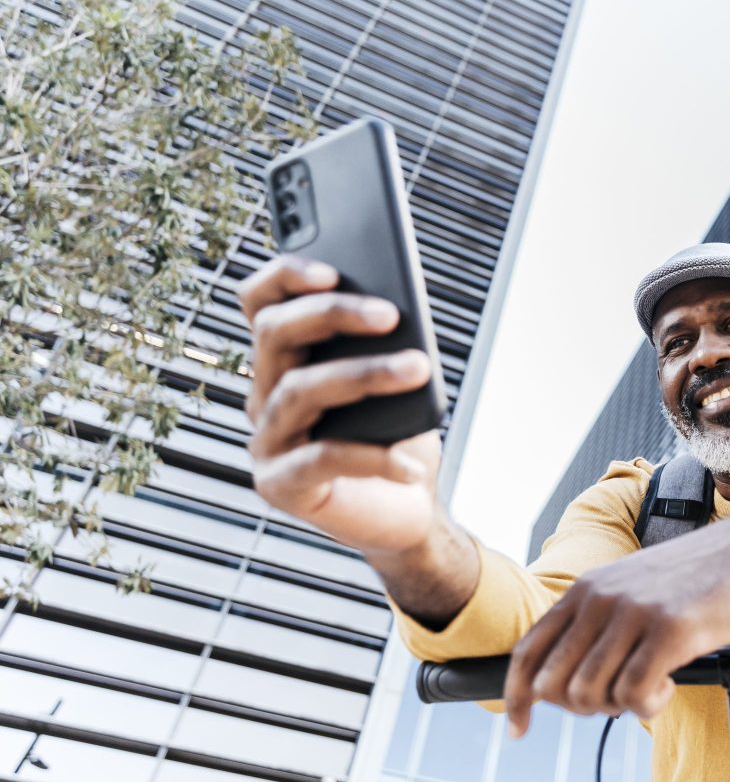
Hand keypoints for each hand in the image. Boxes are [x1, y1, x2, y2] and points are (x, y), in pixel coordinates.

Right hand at [238, 254, 441, 554]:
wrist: (407, 512)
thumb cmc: (399, 437)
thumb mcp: (397, 381)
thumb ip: (384, 345)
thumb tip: (391, 314)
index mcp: (284, 360)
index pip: (260, 303)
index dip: (284, 277)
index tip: (330, 270)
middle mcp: (265, 395)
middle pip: (274, 335)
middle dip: (332, 316)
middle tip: (391, 314)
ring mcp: (267, 442)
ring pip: (300, 390)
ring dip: (364, 375)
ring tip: (417, 369)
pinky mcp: (281, 486)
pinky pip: (322, 458)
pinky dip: (372, 456)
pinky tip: (411, 461)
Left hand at [502, 514, 729, 736]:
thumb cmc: (695, 578)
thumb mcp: (630, 588)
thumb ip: (596, 622)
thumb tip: (564, 679)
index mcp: (585, 589)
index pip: (527, 651)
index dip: (517, 697)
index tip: (518, 729)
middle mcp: (600, 598)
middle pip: (554, 685)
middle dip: (579, 708)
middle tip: (616, 699)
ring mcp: (633, 613)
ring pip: (588, 694)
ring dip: (616, 707)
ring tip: (648, 688)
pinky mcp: (669, 631)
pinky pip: (632, 695)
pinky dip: (647, 706)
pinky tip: (669, 686)